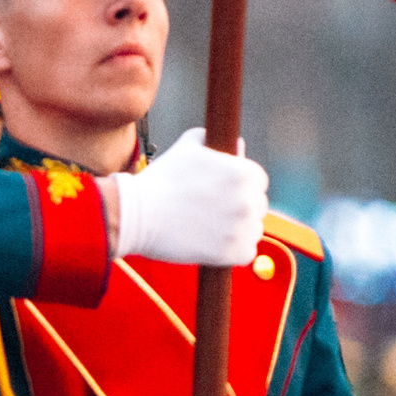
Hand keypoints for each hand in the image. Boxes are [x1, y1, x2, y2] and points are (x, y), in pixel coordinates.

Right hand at [106, 128, 268, 266]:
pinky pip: (247, 253)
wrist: (136, 215)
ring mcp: (241, 228)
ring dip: (238, 231)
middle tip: (214, 211)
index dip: (241, 186)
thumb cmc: (160, 180)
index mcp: (243, 172)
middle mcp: (248, 200)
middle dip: (240, 208)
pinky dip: (233, 252)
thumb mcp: (187, 147)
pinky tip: (214, 243)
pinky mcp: (232, 253)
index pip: (259, 181)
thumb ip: (216, 142)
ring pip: (254, 231)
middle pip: (258, 207)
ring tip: (210, 228)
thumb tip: (237, 146)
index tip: (224, 193)